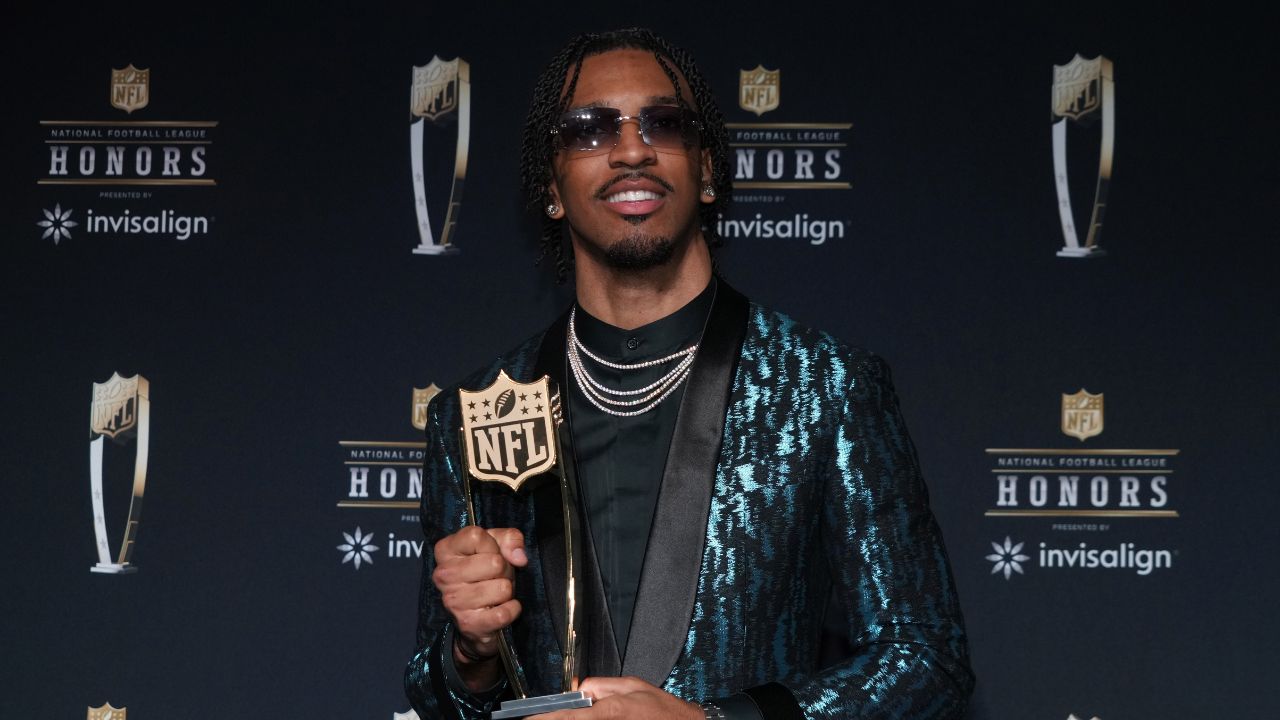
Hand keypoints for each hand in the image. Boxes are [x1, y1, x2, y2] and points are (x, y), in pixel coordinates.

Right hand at [431, 526, 527, 668]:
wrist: (477, 614)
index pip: (475, 536)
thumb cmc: (486, 571)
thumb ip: (510, 538)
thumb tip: (519, 558)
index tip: (490, 553)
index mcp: (445, 550)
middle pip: (494, 563)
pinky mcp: (467, 624)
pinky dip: (512, 610)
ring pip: (502, 588)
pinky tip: (502, 607)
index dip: (492, 544)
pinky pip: (503, 613)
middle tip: (496, 576)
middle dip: (504, 569)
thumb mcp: (497, 544)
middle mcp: (443, 575)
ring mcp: (453, 601)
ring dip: (507, 591)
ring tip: (496, 592)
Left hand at [541, 676, 702, 719]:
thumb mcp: (631, 686)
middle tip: (539, 717)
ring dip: (571, 719)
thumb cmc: (662, 709)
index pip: (569, 716)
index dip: (546, 718)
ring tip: (580, 711)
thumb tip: (579, 690)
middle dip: (557, 718)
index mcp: (610, 710)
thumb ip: (601, 686)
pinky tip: (595, 715)